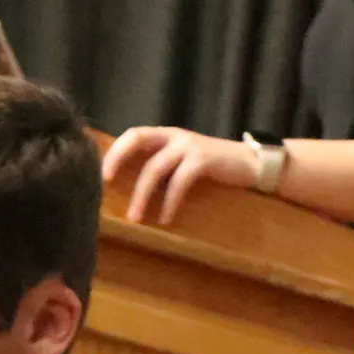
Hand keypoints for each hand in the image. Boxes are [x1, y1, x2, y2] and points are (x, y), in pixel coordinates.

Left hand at [101, 127, 259, 224]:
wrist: (252, 166)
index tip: (101, 173)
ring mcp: (189, 146)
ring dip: (142, 195)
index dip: (115, 151)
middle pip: (137, 140)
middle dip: (117, 160)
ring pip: (154, 169)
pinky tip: (166, 219)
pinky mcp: (203, 160)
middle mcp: (175, 136)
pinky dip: (169, 202)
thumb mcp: (183, 164)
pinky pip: (178, 183)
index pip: (133, 134)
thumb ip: (161, 167)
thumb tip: (128, 188)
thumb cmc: (213, 169)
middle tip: (105, 185)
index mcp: (166, 135)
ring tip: (136, 218)